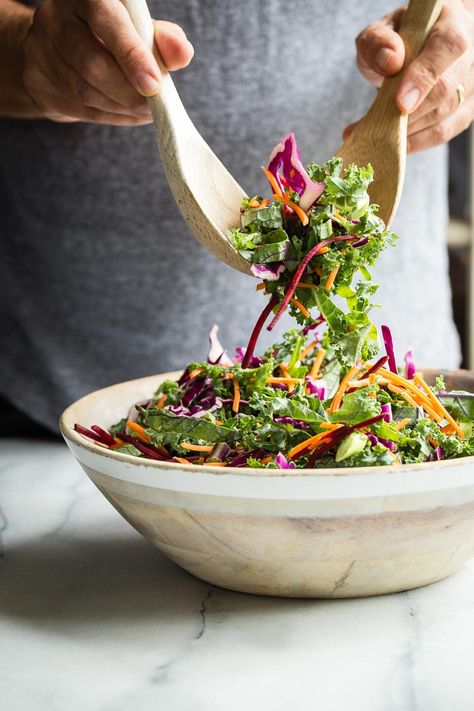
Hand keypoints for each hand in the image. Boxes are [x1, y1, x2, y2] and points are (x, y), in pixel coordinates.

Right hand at [21, 0, 193, 124]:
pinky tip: (129, 113)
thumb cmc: (110, 33)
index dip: (131, 54)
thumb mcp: (136, 26)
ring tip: (146, 110)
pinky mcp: (38, 83)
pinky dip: (113, 116)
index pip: (106, 21)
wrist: (58, 46)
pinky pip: (80, 109)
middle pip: (92, 64)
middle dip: (129, 92)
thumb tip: (182, 53)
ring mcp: (40, 51)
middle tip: (154, 105)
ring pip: (85, 91)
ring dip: (122, 107)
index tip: (154, 83)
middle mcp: (55, 18)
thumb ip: (160, 38)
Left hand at [344, 0, 472, 152]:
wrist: (413, 51)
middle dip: (410, 114)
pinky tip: (395, 144)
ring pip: (446, 114)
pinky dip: (417, 142)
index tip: (401, 103)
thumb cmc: (397, 40)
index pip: (447, 46)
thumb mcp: (379, 33)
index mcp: (451, 21)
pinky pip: (445, 131)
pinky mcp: (465, 108)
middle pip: (447, 88)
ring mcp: (471, 82)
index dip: (425, 76)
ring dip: (409, 131)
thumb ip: (378, 42)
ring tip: (376, 136)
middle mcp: (469, 53)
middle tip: (376, 128)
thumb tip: (390, 61)